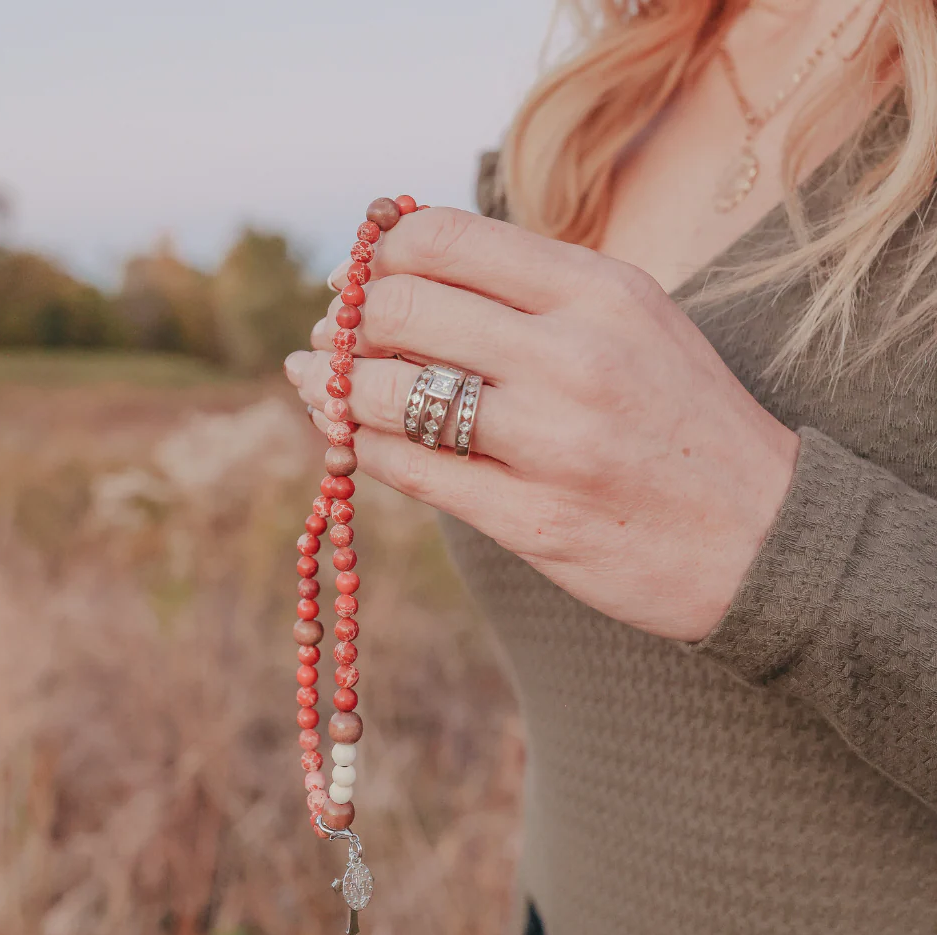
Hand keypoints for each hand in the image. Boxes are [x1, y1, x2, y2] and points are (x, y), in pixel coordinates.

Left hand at [285, 207, 798, 641]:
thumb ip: (529, 290)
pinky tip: (355, 440)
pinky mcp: (534, 522)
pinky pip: (408, 472)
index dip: (375, 255)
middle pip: (398, 310)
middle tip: (330, 338)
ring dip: (334, 389)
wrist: (767, 537)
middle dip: (342, 322)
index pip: (439, 239)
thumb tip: (404, 273)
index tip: (358, 279)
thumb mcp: (631, 320)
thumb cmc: (686, 419)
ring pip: (385, 395)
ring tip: (325, 389)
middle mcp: (573, 357)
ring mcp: (552, 444)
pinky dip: (362, 449)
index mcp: (598, 290)